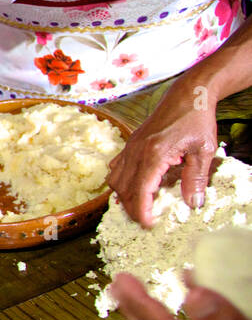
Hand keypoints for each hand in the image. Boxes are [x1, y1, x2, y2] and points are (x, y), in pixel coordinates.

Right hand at [106, 81, 216, 226]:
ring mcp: (131, 147)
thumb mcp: (203, 150)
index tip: (148, 225)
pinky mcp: (131, 143)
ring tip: (138, 207)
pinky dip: (120, 182)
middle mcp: (137, 152)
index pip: (141, 190)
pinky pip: (116, 168)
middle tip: (145, 222)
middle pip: (124, 189)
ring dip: (124, 197)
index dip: (142, 211)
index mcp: (155, 154)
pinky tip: (131, 186)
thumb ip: (196, 178)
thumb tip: (193, 203)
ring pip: (116, 180)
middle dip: (132, 209)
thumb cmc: (197, 119)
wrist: (188, 94)